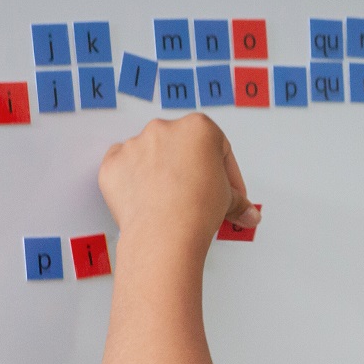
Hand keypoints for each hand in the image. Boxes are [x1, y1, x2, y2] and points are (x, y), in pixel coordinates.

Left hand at [97, 113, 259, 243]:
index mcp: (199, 128)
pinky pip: (123, 167)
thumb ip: (238, 201)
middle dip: (190, 170)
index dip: (226, 174)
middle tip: (198, 197)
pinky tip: (145, 198)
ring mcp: (136, 144)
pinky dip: (132, 180)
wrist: (163, 234)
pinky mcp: (114, 163)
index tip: (227, 191)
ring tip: (170, 202)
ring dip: (160, 173)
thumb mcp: (228, 201)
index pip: (218, 148)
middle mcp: (165, 129)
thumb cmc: (195, 211)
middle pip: (182, 148)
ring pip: (151, 155)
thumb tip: (249, 214)